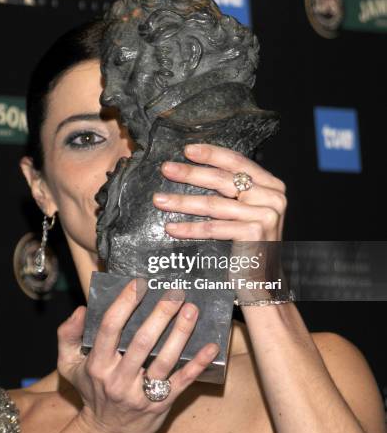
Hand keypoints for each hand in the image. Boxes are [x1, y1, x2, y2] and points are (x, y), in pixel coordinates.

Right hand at [57, 279, 218, 432]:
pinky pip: (183, 382)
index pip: (110, 328)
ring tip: (192, 310)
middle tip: (175, 293)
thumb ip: (67, 335)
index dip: (124, 303)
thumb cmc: (91, 389)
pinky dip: (198, 364)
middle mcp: (119, 379)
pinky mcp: (162, 404)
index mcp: (98, 365)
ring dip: (180, 333)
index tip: (139, 283)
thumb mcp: (69, 365)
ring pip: (165, 360)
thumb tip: (81, 309)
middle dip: (160, 315)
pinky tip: (211, 346)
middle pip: (142, 342)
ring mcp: (142, 393)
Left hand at [153, 143, 287, 301]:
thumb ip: (232, 190)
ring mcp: (266, 216)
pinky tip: (171, 227)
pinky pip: (214, 228)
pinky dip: (190, 228)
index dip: (211, 154)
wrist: (264, 282)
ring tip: (159, 200)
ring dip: (182, 202)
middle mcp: (273, 197)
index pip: (237, 162)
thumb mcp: (245, 210)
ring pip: (214, 204)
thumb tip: (194, 167)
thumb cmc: (249, 244)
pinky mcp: (255, 235)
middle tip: (166, 169)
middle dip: (191, 173)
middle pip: (223, 180)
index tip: (187, 150)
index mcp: (271, 185)